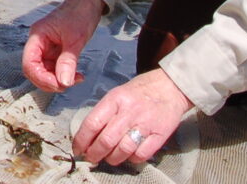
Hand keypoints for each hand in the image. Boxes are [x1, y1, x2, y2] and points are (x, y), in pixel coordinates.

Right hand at [21, 0, 104, 90]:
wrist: (87, 4)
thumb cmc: (79, 15)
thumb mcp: (75, 39)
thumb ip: (67, 61)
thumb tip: (64, 83)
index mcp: (37, 37)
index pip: (29, 63)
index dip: (41, 78)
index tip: (58, 85)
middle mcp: (38, 43)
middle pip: (34, 70)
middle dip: (49, 81)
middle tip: (67, 85)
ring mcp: (46, 48)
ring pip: (45, 71)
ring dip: (58, 80)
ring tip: (75, 79)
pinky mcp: (55, 52)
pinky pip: (54, 68)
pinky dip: (63, 75)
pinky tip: (76, 75)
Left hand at [72, 67, 193, 165]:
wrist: (170, 87)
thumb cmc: (139, 91)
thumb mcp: (117, 94)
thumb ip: (104, 112)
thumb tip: (88, 135)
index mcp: (115, 99)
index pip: (92, 123)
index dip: (81, 140)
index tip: (77, 149)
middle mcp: (129, 112)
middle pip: (106, 140)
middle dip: (94, 154)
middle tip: (90, 158)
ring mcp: (145, 124)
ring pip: (123, 150)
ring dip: (112, 159)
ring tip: (108, 159)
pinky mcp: (160, 135)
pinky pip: (142, 154)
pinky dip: (132, 159)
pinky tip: (128, 156)